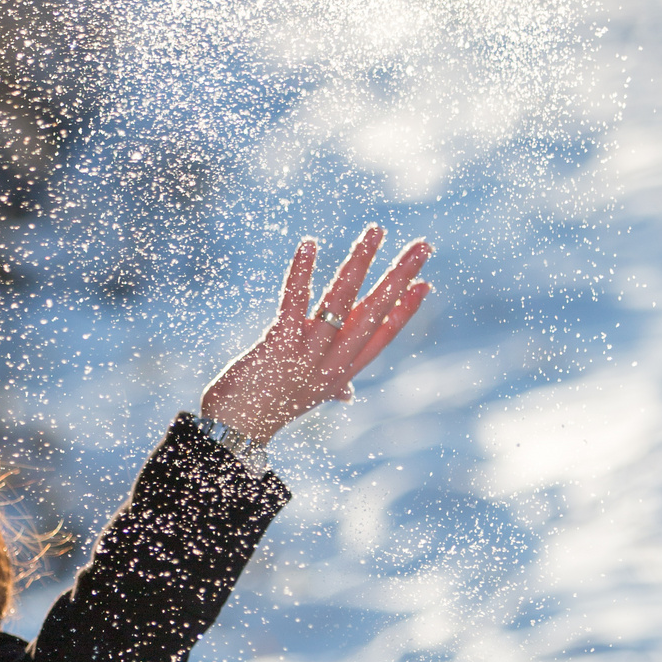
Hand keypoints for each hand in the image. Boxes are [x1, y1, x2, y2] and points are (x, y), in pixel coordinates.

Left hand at [199, 225, 432, 443]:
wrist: (236, 430)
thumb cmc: (269, 407)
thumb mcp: (307, 398)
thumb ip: (332, 387)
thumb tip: (349, 393)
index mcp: (341, 372)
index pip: (382, 336)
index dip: (404, 310)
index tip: (425, 283)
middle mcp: (331, 363)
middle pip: (373, 313)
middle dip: (399, 277)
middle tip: (422, 246)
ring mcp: (307, 353)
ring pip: (340, 301)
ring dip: (359, 262)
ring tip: (375, 231)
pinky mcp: (278, 344)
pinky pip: (294, 302)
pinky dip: (301, 272)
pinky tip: (309, 244)